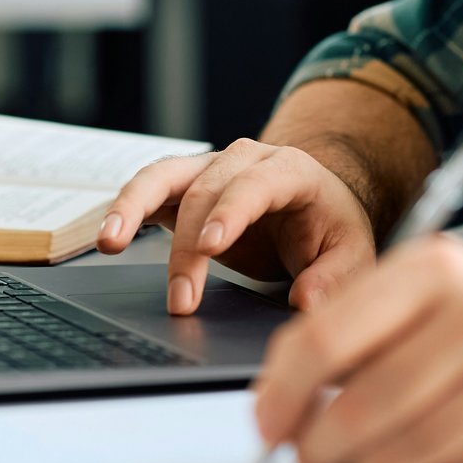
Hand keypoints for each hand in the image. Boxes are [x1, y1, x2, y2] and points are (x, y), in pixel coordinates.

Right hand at [95, 139, 379, 313]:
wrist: (315, 206)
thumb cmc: (331, 229)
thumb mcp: (352, 255)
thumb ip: (335, 278)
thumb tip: (307, 302)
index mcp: (291, 170)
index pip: (256, 184)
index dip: (231, 211)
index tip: (210, 246)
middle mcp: (246, 159)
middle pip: (205, 191)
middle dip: (187, 247)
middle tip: (181, 301)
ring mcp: (211, 168)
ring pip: (164, 176)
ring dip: (134, 208)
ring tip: (111, 241)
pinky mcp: (185, 185)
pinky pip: (150, 189)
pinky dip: (126, 209)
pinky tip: (109, 236)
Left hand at [253, 236, 462, 462]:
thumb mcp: (443, 290)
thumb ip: (367, 323)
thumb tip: (288, 385)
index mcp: (437, 266)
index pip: (325, 335)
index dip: (281, 388)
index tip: (266, 418)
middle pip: (354, 402)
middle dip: (313, 441)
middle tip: (303, 453)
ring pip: (394, 447)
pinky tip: (411, 460)